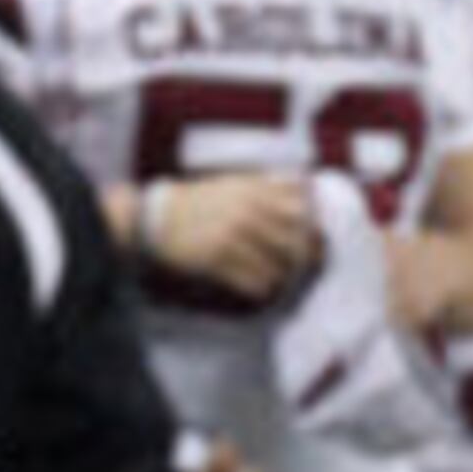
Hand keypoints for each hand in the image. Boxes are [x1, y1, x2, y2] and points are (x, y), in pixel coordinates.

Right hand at [147, 172, 320, 302]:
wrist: (159, 218)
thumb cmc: (200, 201)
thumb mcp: (236, 183)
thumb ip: (268, 185)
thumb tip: (304, 188)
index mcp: (255, 191)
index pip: (302, 213)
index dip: (312, 231)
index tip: (314, 243)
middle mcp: (247, 213)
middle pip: (294, 243)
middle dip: (299, 259)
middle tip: (299, 269)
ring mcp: (232, 236)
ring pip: (276, 267)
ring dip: (279, 276)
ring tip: (275, 278)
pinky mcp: (217, 259)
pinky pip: (253, 282)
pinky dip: (260, 287)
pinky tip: (257, 286)